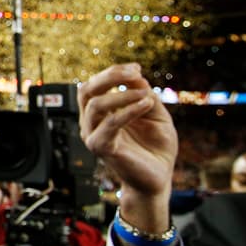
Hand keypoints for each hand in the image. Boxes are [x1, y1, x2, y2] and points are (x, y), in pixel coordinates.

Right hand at [78, 63, 177, 235]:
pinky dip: (128, 110)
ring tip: (146, 95)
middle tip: (134, 72)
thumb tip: (136, 76)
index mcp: (100, 114)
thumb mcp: (154, 113)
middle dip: (109, 76)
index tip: (136, 68)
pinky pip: (110, 124)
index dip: (113, 72)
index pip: (94, 85)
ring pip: (95, 105)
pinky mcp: (102, 149)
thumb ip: (144, 94)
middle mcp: (91, 123)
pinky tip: (146, 104)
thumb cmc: (156, 148)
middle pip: (86, 90)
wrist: (159, 178)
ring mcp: (93, 136)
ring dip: (122, 94)